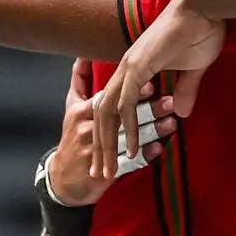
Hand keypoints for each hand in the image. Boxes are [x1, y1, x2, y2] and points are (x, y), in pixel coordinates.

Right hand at [49, 59, 176, 205]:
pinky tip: (159, 149)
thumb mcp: (72, 108)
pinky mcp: (104, 170)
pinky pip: (129, 163)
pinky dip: (145, 156)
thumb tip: (84, 56)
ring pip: (127, 138)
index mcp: (82, 111)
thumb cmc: (72, 137)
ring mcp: (94, 151)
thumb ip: (80, 81)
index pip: (109, 97)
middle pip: (121, 116)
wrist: (63, 180)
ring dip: (151, 130)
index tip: (152, 83)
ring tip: (172, 123)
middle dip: (147, 109)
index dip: (130, 92)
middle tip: (170, 102)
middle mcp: (86, 129)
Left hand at [91, 0, 225, 180]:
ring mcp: (130, 67)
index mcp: (135, 68)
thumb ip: (185, 90)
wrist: (204, 7)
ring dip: (107, 144)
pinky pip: (127, 103)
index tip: (113, 158)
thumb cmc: (202, 31)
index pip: (113, 106)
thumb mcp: (193, 69)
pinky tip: (130, 147)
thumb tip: (181, 112)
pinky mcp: (140, 67)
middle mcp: (126, 69)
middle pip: (102, 114)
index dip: (110, 133)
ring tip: (109, 169)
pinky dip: (127, 127)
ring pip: (108, 112)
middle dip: (100, 147)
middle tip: (101, 174)